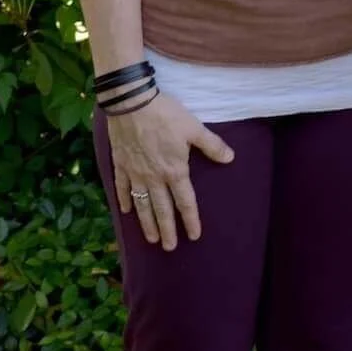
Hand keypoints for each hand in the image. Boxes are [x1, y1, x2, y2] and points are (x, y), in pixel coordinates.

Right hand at [106, 91, 234, 251]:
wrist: (131, 103)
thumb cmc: (165, 114)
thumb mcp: (193, 128)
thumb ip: (212, 145)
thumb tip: (230, 158)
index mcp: (175, 171)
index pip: (185, 202)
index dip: (191, 220)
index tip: (194, 236)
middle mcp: (155, 178)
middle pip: (162, 210)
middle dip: (167, 230)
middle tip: (169, 248)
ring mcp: (135, 173)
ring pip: (142, 205)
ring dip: (147, 223)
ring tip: (151, 239)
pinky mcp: (121, 164)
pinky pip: (122, 188)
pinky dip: (125, 201)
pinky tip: (125, 212)